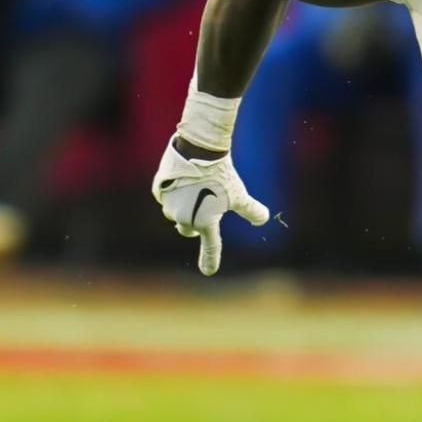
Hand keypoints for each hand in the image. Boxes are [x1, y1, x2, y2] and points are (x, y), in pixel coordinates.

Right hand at [151, 138, 270, 275]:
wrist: (198, 149)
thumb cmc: (221, 174)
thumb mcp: (239, 194)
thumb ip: (251, 210)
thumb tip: (263, 219)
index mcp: (204, 222)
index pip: (211, 246)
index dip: (211, 260)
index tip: (209, 272)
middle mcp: (183, 218)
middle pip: (189, 229)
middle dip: (195, 223)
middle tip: (206, 207)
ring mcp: (168, 205)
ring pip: (177, 211)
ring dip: (184, 206)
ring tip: (197, 186)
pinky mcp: (158, 191)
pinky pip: (166, 197)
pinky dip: (174, 192)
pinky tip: (184, 179)